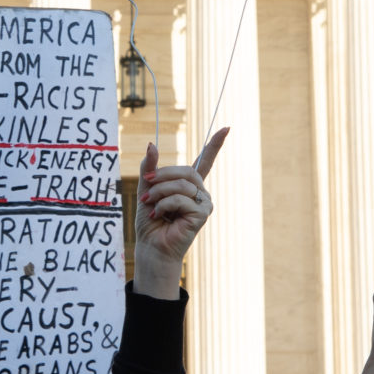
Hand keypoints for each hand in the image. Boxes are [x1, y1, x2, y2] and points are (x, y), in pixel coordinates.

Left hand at [133, 131, 223, 297]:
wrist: (151, 246)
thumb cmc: (150, 220)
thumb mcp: (146, 189)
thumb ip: (150, 167)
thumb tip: (151, 144)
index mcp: (189, 185)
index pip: (205, 161)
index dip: (215, 145)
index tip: (227, 128)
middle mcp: (200, 192)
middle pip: (186, 171)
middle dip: (162, 175)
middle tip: (146, 184)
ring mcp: (204, 204)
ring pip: (182, 185)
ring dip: (160, 192)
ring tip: (149, 204)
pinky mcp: (202, 215)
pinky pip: (182, 199)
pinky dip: (166, 205)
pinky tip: (159, 215)